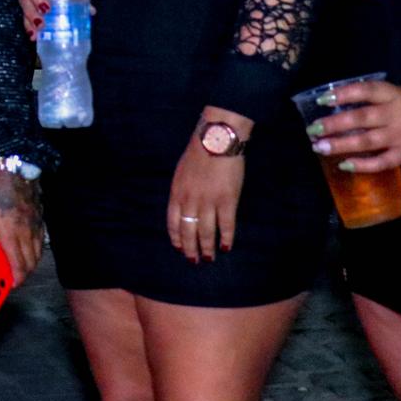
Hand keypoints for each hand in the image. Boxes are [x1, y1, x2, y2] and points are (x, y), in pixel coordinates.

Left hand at [0, 170, 42, 286]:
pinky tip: (31, 248)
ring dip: (32, 262)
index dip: (17, 278)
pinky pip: (41, 240)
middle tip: (16, 277)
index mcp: (8, 234)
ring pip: (38, 252)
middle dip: (25, 273)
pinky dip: (37, 249)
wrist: (15, 170)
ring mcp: (35, 226)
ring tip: (23, 266)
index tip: (13, 284)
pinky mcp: (40, 218)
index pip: (17, 263)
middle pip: (30, 262)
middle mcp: (25, 233)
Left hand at [166, 109, 251, 261]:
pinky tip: (226, 247)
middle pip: (188, 231)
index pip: (172, 222)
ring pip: (206, 232)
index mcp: (177, 193)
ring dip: (207, 248)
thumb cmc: (199, 152)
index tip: (179, 248)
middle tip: (194, 261)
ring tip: (209, 258)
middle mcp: (190, 201)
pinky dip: (226, 238)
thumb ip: (182, 190)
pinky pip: (226, 225)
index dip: (176, 237)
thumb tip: (183, 206)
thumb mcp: (181, 172)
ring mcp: (209, 202)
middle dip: (191, 248)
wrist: (216, 140)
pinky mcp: (227, 200)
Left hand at [306, 80, 400, 170]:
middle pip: (360, 117)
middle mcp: (396, 114)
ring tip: (319, 147)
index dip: (343, 93)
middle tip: (313, 129)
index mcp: (394, 95)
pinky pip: (381, 162)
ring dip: (340, 144)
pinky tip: (345, 165)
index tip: (322, 99)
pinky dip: (362, 165)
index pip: (366, 90)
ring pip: (366, 140)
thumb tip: (341, 104)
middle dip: (334, 124)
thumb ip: (377, 100)